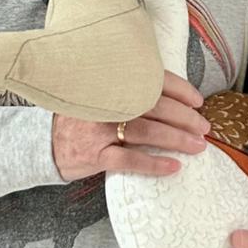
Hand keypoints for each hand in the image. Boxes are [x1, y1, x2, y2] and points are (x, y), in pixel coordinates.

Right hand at [52, 71, 208, 181]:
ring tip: (197, 146)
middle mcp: (108, 102)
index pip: (154, 80)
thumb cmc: (82, 118)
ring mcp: (100, 129)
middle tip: (204, 127)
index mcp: (113, 83)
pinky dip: (153, 164)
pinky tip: (172, 167)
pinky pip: (129, 160)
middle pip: (156, 106)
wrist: (43, 142)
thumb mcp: (102, 95)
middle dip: (185, 117)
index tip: (198, 101)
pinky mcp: (95, 154)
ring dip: (177, 139)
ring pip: (148, 131)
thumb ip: (130, 92)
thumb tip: (174, 99)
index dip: (180, 90)